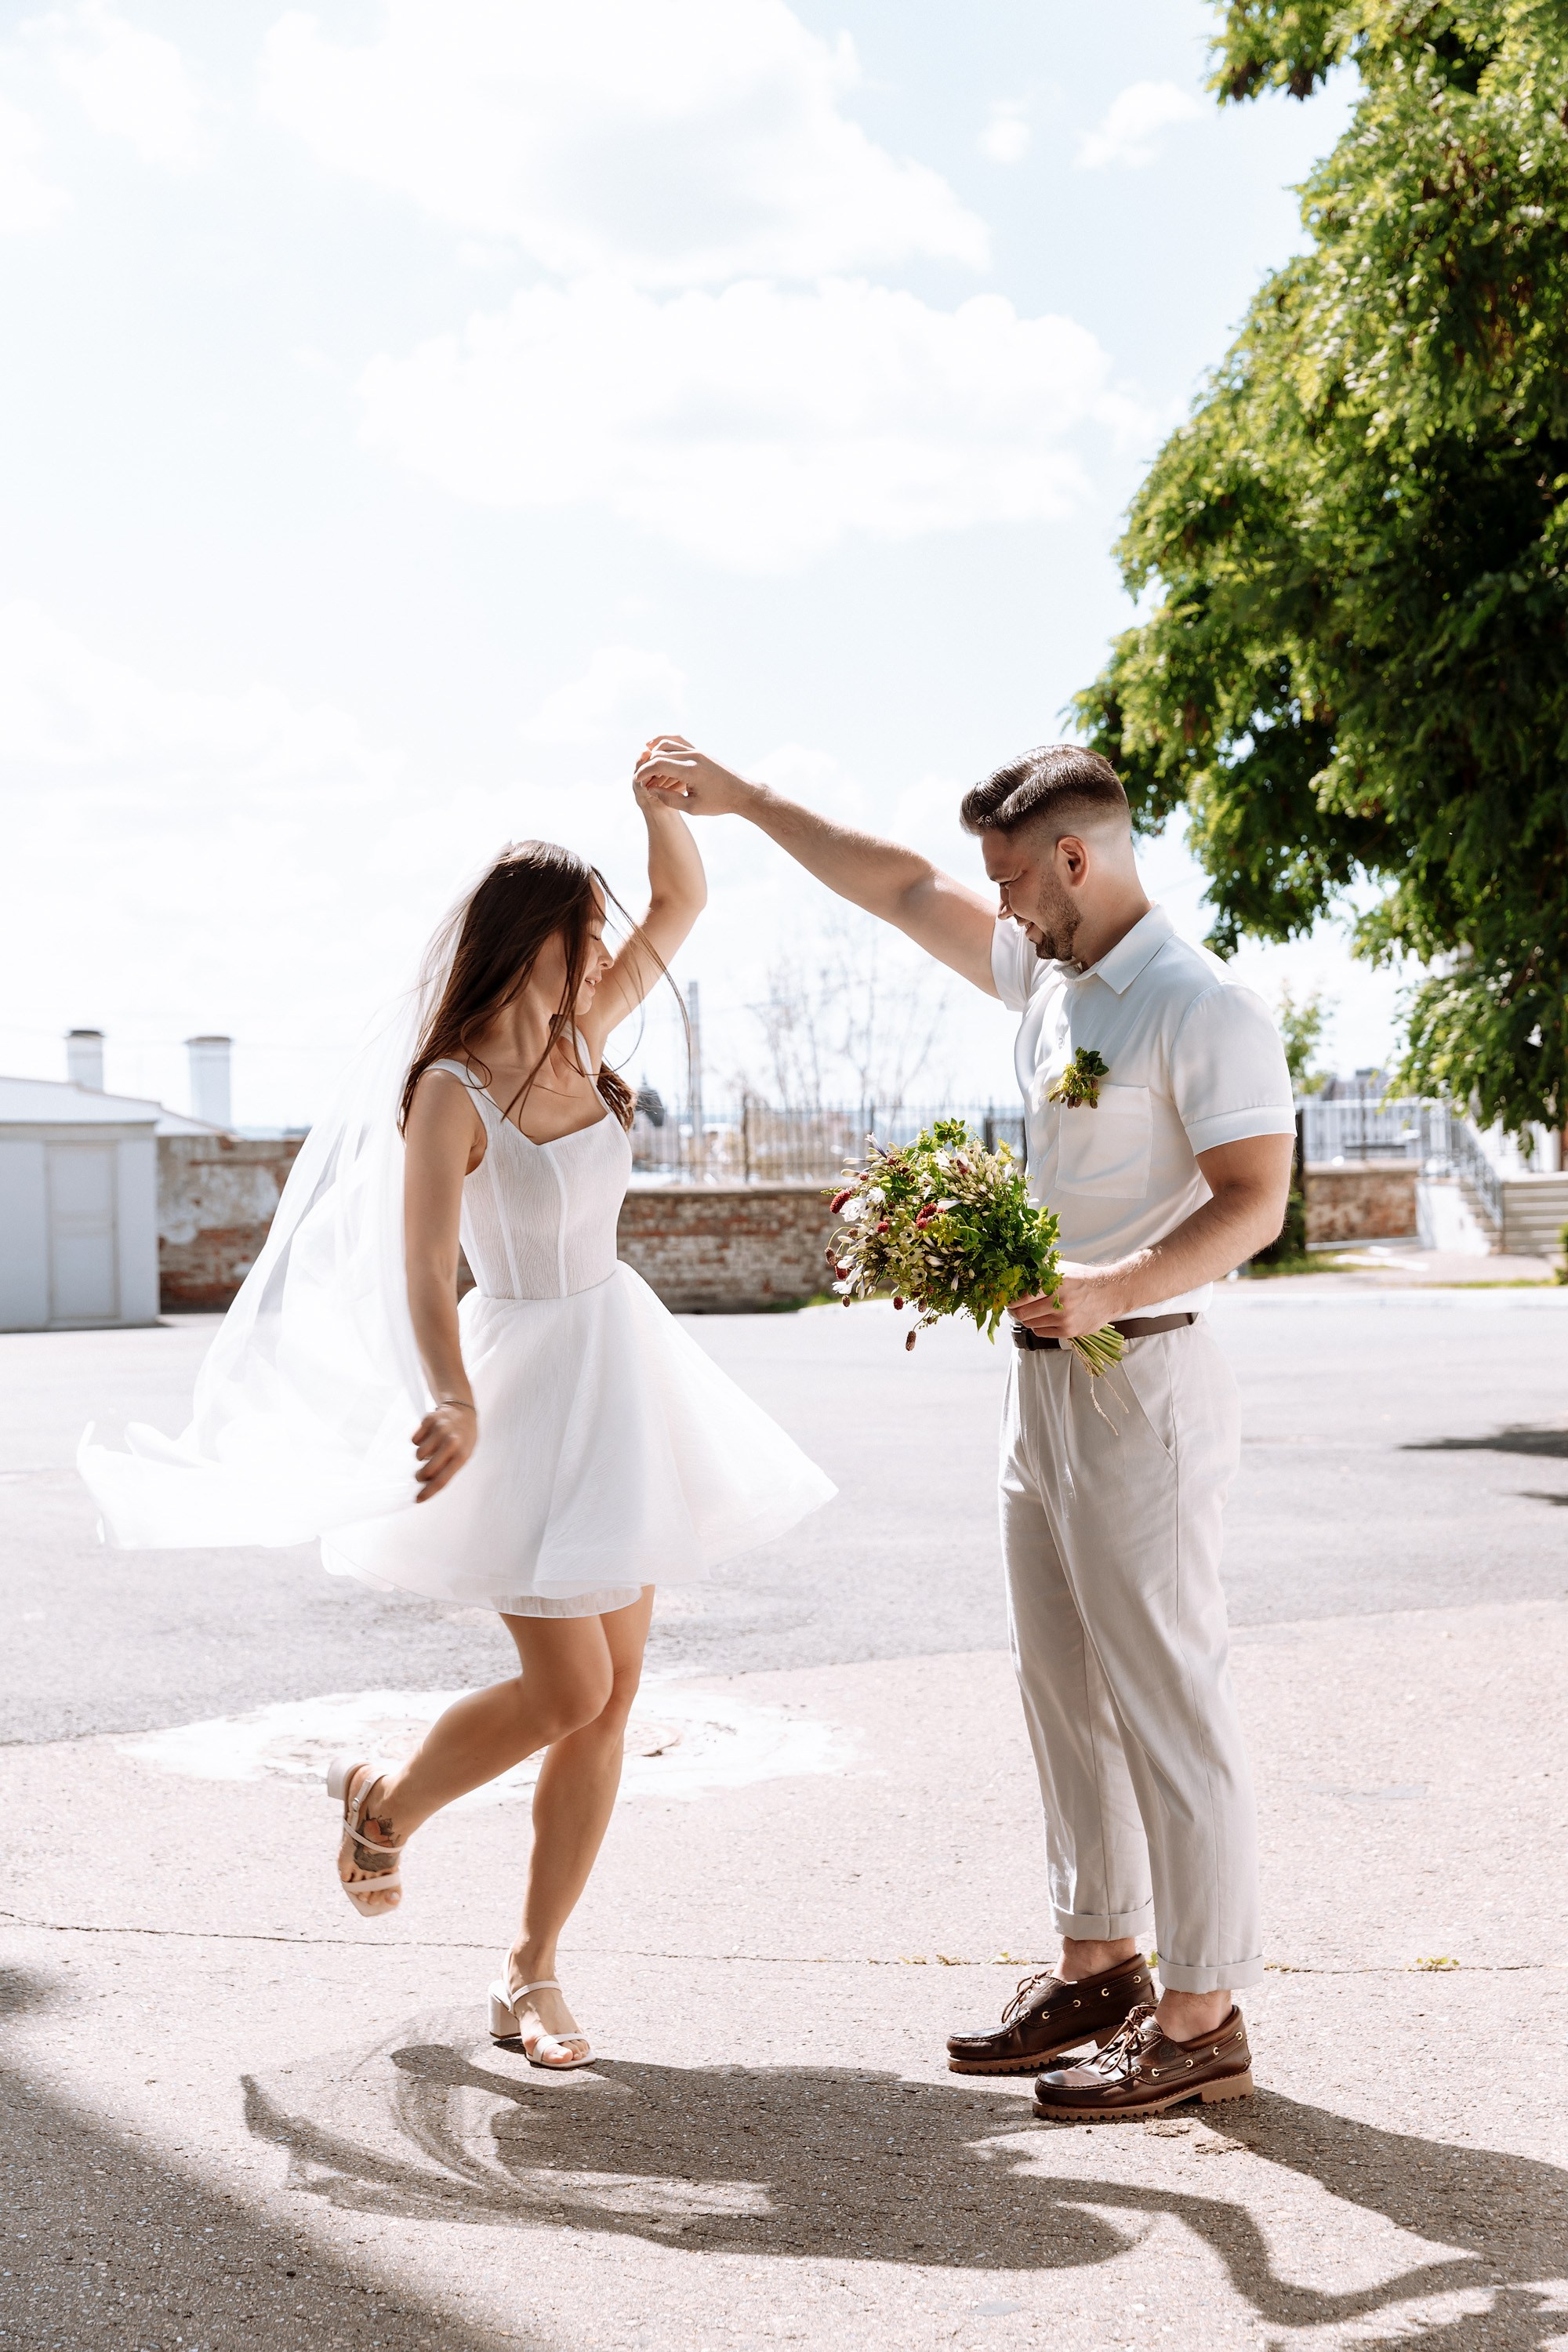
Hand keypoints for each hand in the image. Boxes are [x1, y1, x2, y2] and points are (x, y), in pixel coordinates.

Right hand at [411, 1399, 476, 1500]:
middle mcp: (451, 1442)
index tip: (418, 1499)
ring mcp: (440, 1430)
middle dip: (421, 1476)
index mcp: (462, 1455)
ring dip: (421, 1456)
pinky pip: (414, 1440)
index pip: (442, 1479)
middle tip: (420, 1475)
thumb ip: (449, 1469)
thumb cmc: (463, 1438)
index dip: (428, 1492)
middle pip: (427, 1470)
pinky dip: (419, 1441)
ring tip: (431, 1450)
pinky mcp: (429, 1420)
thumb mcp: (464, 1455)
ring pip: (418, 1455)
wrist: (462, 1411)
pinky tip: (428, 1437)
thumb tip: (428, 1485)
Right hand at [633, 735, 754, 816]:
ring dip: (654, 752)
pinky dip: (665, 742)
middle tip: (641, 777)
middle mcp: (693, 756)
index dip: (644, 772)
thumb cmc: (719, 803)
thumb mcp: (693, 808)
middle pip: (660, 753)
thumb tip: (652, 789)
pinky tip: (656, 747)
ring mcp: (697, 751)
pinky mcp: (700, 751)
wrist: (742, 792)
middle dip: (647, 764)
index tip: (638, 781)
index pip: (659, 764)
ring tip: (645, 762)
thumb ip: (670, 799)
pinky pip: (678, 741)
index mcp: (691, 771)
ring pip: (667, 743)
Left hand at [1009, 1261, 1128, 1341]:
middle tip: (1014, 1307)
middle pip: (1022, 1314)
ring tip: (1030, 1311)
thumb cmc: (1085, 1279)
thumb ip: (1041, 1271)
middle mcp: (1060, 1302)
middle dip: (1014, 1311)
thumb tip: (1017, 1274)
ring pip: (1031, 1324)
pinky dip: (1038, 1326)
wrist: (1111, 1293)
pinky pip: (1042, 1332)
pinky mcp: (1069, 1332)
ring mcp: (1065, 1319)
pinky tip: (1044, 1318)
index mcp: (1056, 1283)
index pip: (1022, 1296)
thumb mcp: (1063, 1269)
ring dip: (1026, 1318)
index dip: (1011, 1299)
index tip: (1007, 1298)